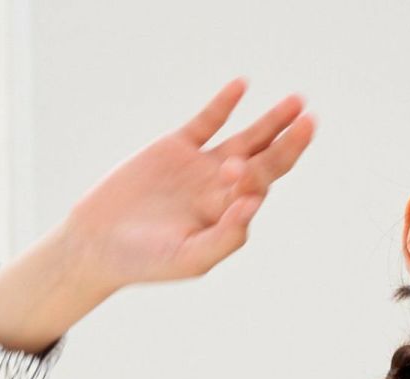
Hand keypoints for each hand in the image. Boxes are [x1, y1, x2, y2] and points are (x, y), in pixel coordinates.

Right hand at [62, 77, 316, 289]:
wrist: (99, 244)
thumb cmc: (147, 261)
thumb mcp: (191, 258)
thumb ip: (227, 236)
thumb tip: (255, 203)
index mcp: (229, 217)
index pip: (259, 189)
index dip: (258, 175)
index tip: (235, 171)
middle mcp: (221, 191)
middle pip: (265, 162)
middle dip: (289, 143)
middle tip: (310, 120)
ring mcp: (200, 167)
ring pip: (245, 139)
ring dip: (271, 122)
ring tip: (297, 103)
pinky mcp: (175, 148)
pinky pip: (206, 121)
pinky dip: (223, 104)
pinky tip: (241, 86)